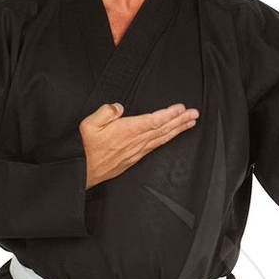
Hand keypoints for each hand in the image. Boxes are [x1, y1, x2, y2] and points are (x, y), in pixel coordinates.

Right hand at [80, 102, 199, 188]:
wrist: (84, 171)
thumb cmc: (85, 148)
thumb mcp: (89, 124)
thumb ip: (105, 112)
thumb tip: (119, 107)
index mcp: (126, 131)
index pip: (153, 120)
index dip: (169, 114)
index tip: (181, 108)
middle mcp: (135, 142)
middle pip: (162, 129)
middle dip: (180, 120)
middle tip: (194, 113)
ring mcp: (137, 151)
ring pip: (162, 138)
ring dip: (177, 130)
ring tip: (190, 122)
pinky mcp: (135, 158)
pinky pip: (155, 146)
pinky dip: (167, 139)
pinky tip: (172, 135)